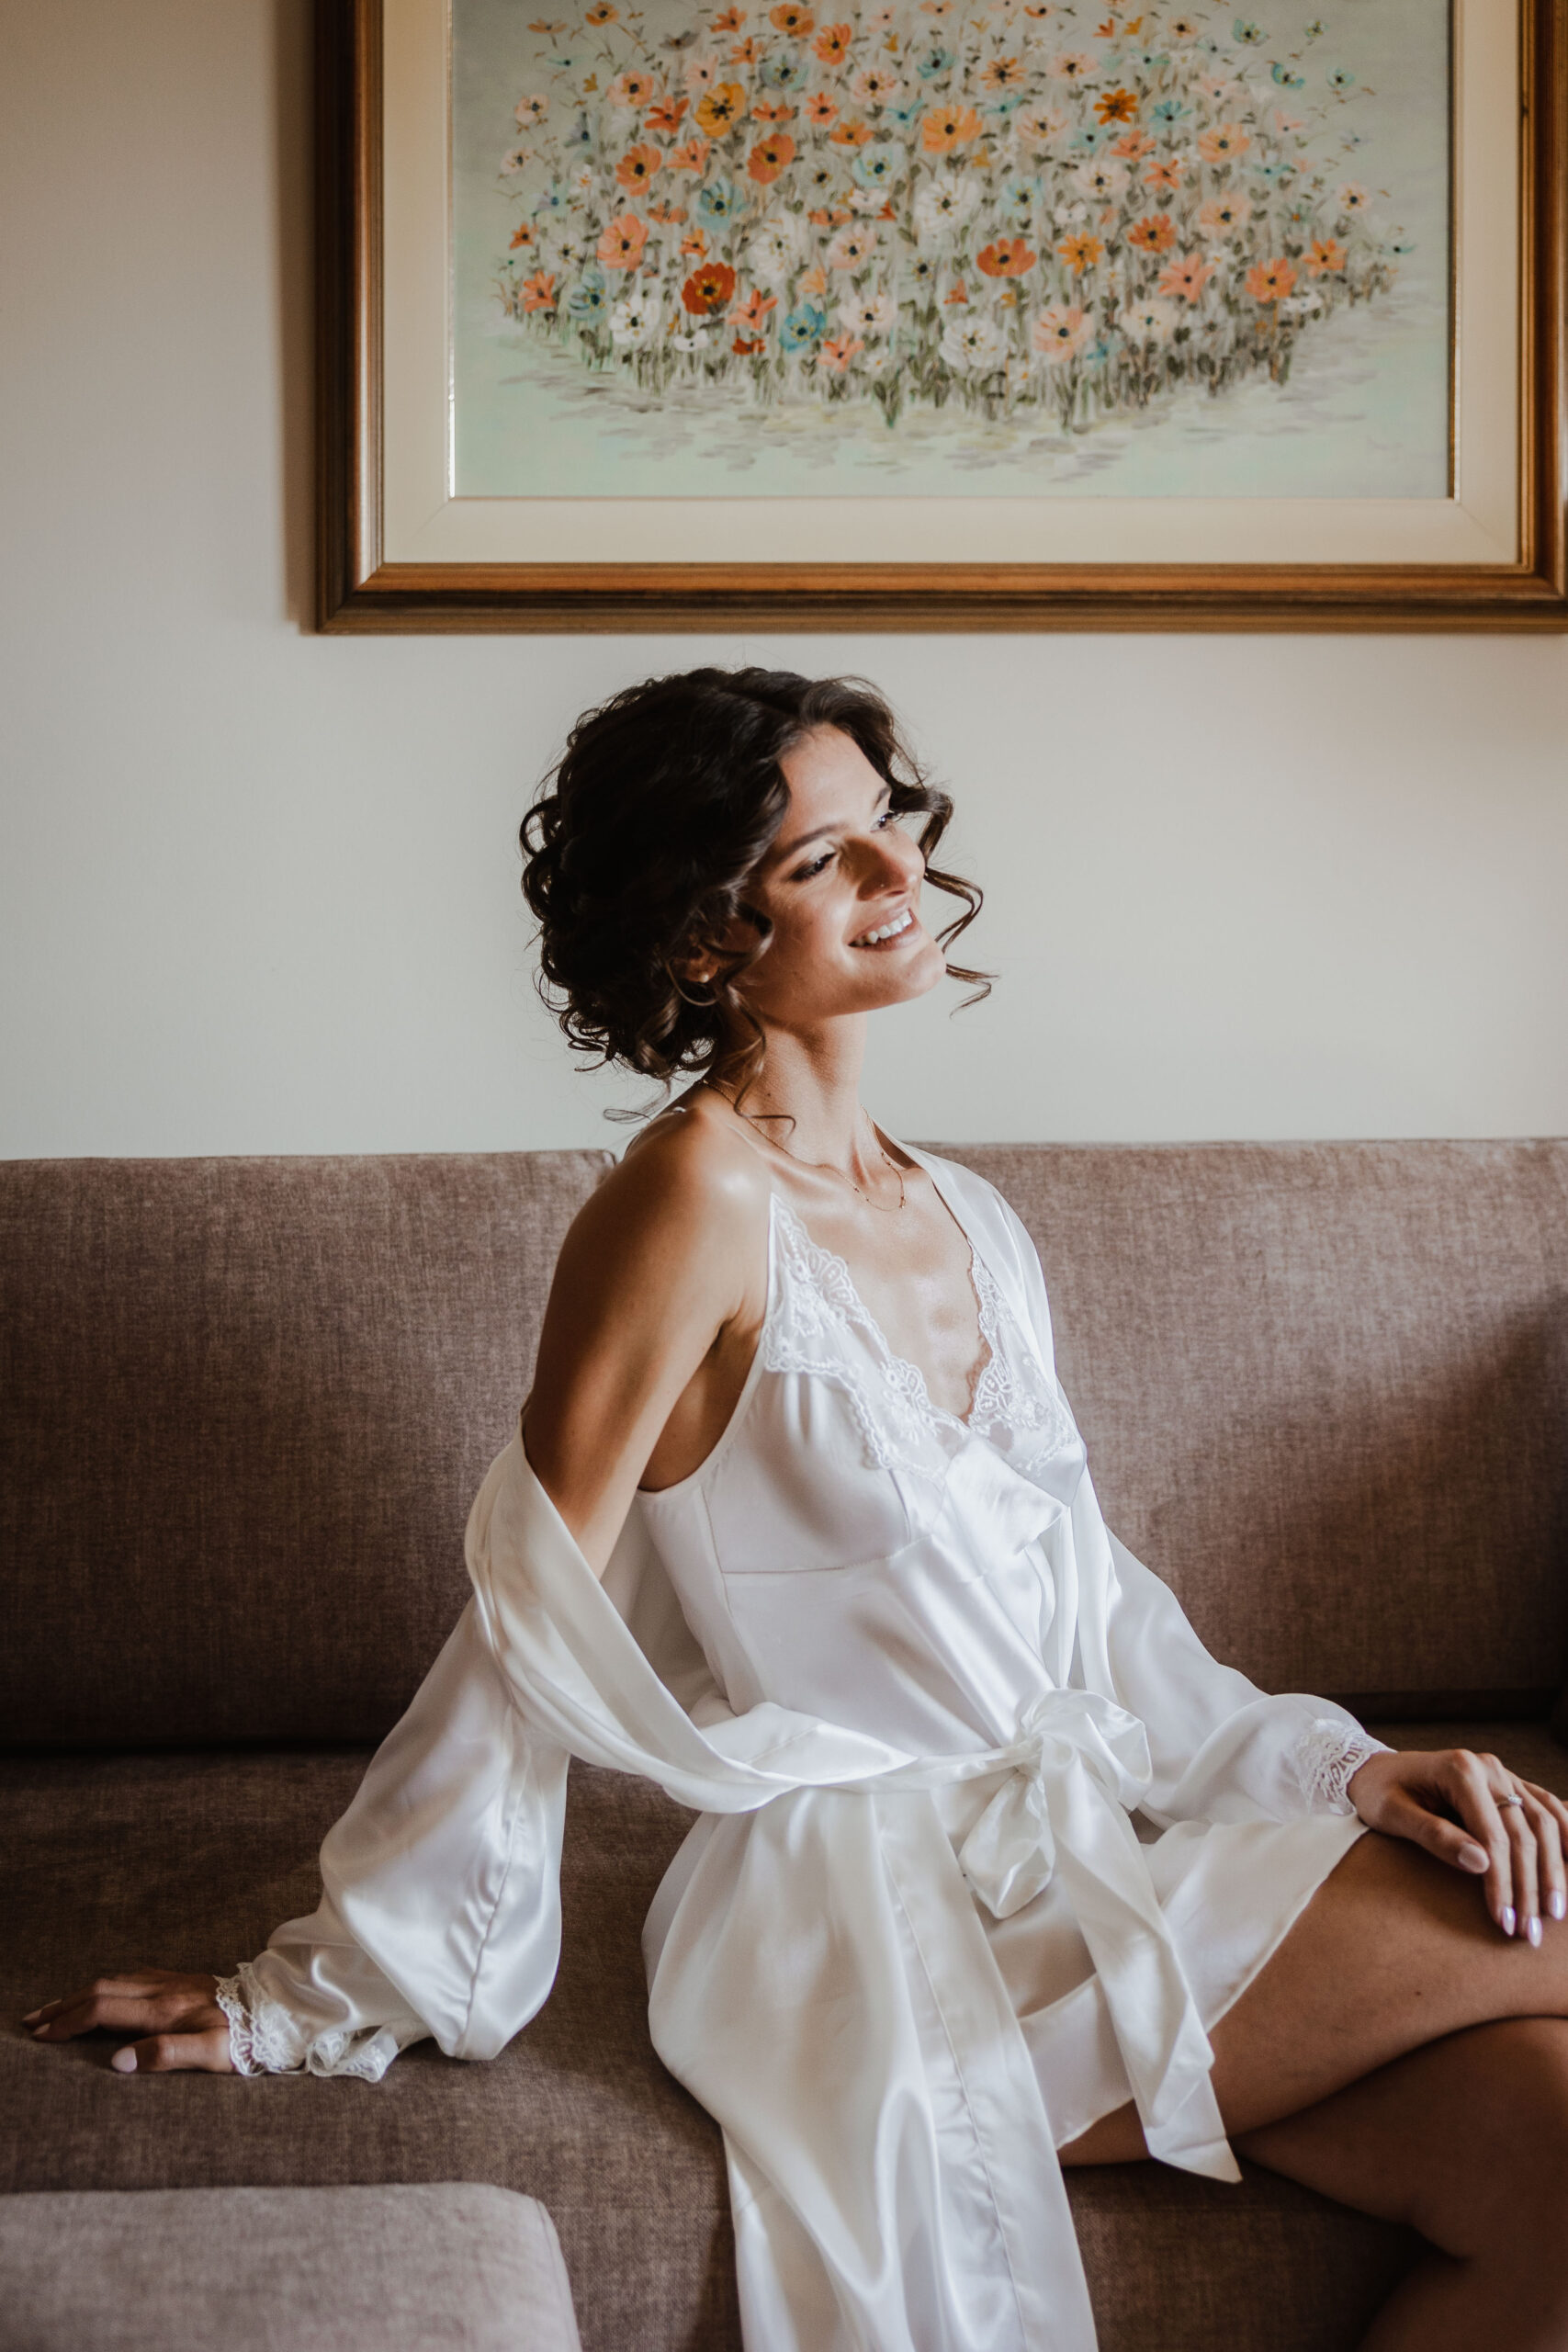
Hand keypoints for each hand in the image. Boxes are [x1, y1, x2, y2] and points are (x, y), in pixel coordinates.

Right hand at [24, 1969, 233, 2072]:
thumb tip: (117, 2062)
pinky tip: (100, 1993)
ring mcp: (169, 1981)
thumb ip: (163, 2056)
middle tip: (33, 2021)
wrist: (273, 2008)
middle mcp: (161, 1989)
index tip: (43, 2038)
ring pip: (113, 1981)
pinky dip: (104, 1987)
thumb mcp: (208, 2056)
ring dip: (80, 1994)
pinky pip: (130, 1977)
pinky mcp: (178, 1979)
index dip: (69, 2023)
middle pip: (100, 1990)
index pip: (102, 2010)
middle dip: (64, 2006)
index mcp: (163, 2009)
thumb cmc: (242, 2038)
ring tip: (56, 2009)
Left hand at [1346, 1747, 1567, 1942]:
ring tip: (1554, 1915)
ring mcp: (1502, 1773)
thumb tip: (1480, 1863)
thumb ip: (1434, 1835)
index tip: (1503, 1922)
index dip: (1502, 1883)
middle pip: (1525, 1833)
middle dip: (1531, 1887)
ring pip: (1545, 1823)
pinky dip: (1566, 1833)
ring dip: (1554, 1871)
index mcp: (1459, 1770)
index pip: (1494, 1836)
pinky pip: (1548, 1806)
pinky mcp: (1509, 1783)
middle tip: (1530, 1933)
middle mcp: (1488, 1767)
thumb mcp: (1392, 1814)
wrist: (1376, 1768)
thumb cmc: (1379, 1793)